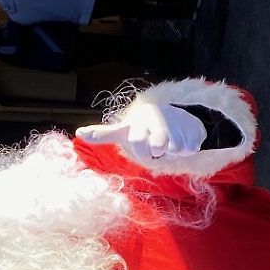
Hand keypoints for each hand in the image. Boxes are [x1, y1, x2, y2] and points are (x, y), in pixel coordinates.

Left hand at [75, 102, 205, 160]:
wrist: (180, 119)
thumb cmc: (146, 128)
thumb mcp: (126, 130)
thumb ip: (104, 133)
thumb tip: (78, 131)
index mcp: (133, 122)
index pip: (115, 132)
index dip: (99, 134)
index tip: (81, 134)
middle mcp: (151, 117)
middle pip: (153, 147)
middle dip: (155, 152)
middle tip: (156, 146)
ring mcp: (173, 120)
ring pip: (172, 150)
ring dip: (172, 151)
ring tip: (170, 140)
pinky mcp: (191, 126)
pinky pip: (187, 149)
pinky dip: (186, 149)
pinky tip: (183, 138)